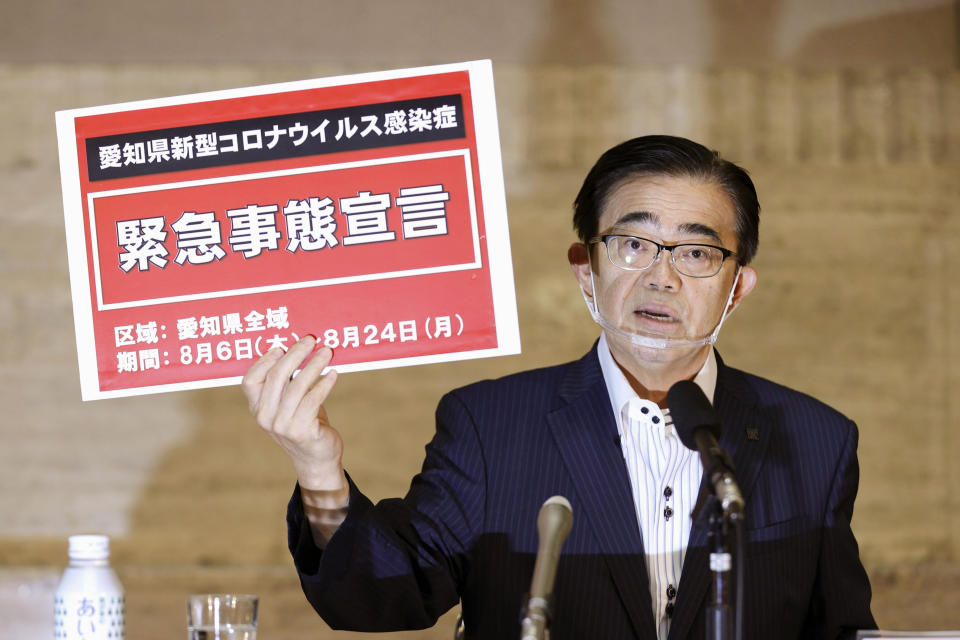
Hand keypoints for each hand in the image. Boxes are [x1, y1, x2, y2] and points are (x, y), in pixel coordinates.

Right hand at [242, 335, 346, 491]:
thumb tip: (298, 347)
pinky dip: (324, 383)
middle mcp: (265, 417)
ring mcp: (282, 426)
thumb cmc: (304, 422)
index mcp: (257, 408)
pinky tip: (333, 374)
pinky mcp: (301, 431)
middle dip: (295, 354)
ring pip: (297, 385)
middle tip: (311, 340)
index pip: (250, 380)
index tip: (282, 346)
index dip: (264, 360)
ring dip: (314, 364)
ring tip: (327, 352)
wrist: (316, 458)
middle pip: (276, 376)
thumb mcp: (289, 402)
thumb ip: (287, 381)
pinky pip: (313, 399)